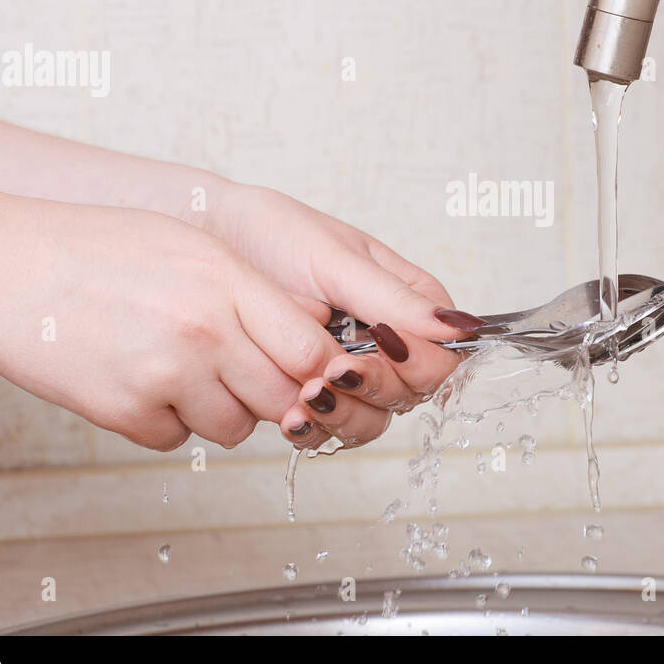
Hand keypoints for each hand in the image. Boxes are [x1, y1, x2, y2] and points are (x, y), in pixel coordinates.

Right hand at [0, 191, 349, 450]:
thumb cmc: (93, 246)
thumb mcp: (189, 245)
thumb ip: (253, 290)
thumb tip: (313, 328)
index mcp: (226, 281)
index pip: (312, 350)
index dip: (318, 368)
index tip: (309, 369)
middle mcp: (204, 331)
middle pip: (283, 397)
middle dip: (272, 393)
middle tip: (239, 372)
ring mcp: (163, 375)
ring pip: (234, 428)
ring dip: (217, 410)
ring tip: (177, 369)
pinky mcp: (122, 412)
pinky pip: (174, 439)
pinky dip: (163, 421)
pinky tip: (134, 379)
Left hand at [199, 183, 483, 448]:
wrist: (203, 238)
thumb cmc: (271, 234)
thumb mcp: (336, 260)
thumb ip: (395, 299)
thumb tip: (460, 327)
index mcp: (408, 303)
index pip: (443, 354)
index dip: (419, 362)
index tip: (381, 345)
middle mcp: (385, 342)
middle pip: (410, 394)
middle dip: (373, 388)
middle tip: (333, 369)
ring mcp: (347, 370)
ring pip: (371, 420)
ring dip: (343, 415)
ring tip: (307, 393)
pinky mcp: (308, 392)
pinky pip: (327, 430)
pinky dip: (313, 428)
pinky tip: (290, 414)